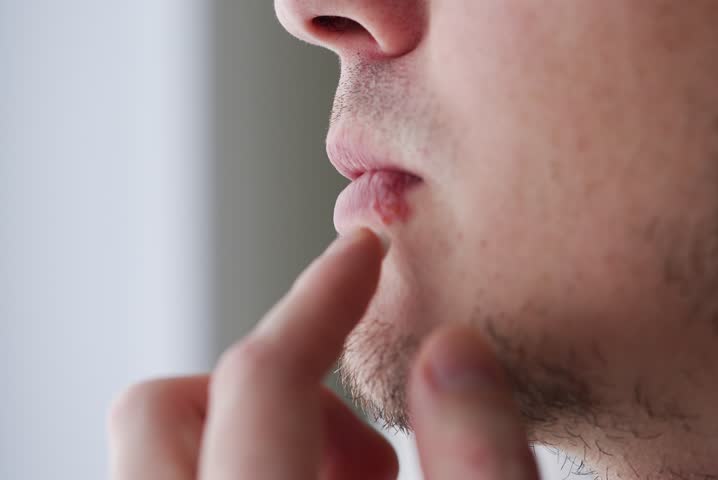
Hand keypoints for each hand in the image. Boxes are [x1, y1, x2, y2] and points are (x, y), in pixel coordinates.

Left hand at [108, 228, 538, 478]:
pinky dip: (250, 460)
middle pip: (159, 406)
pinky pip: (190, 475)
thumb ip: (476, 457)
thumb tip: (455, 351)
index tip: (364, 252)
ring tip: (361, 477)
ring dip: (261, 427)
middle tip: (356, 422)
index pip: (262, 380)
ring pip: (168, 445)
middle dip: (265, 372)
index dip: (324, 297)